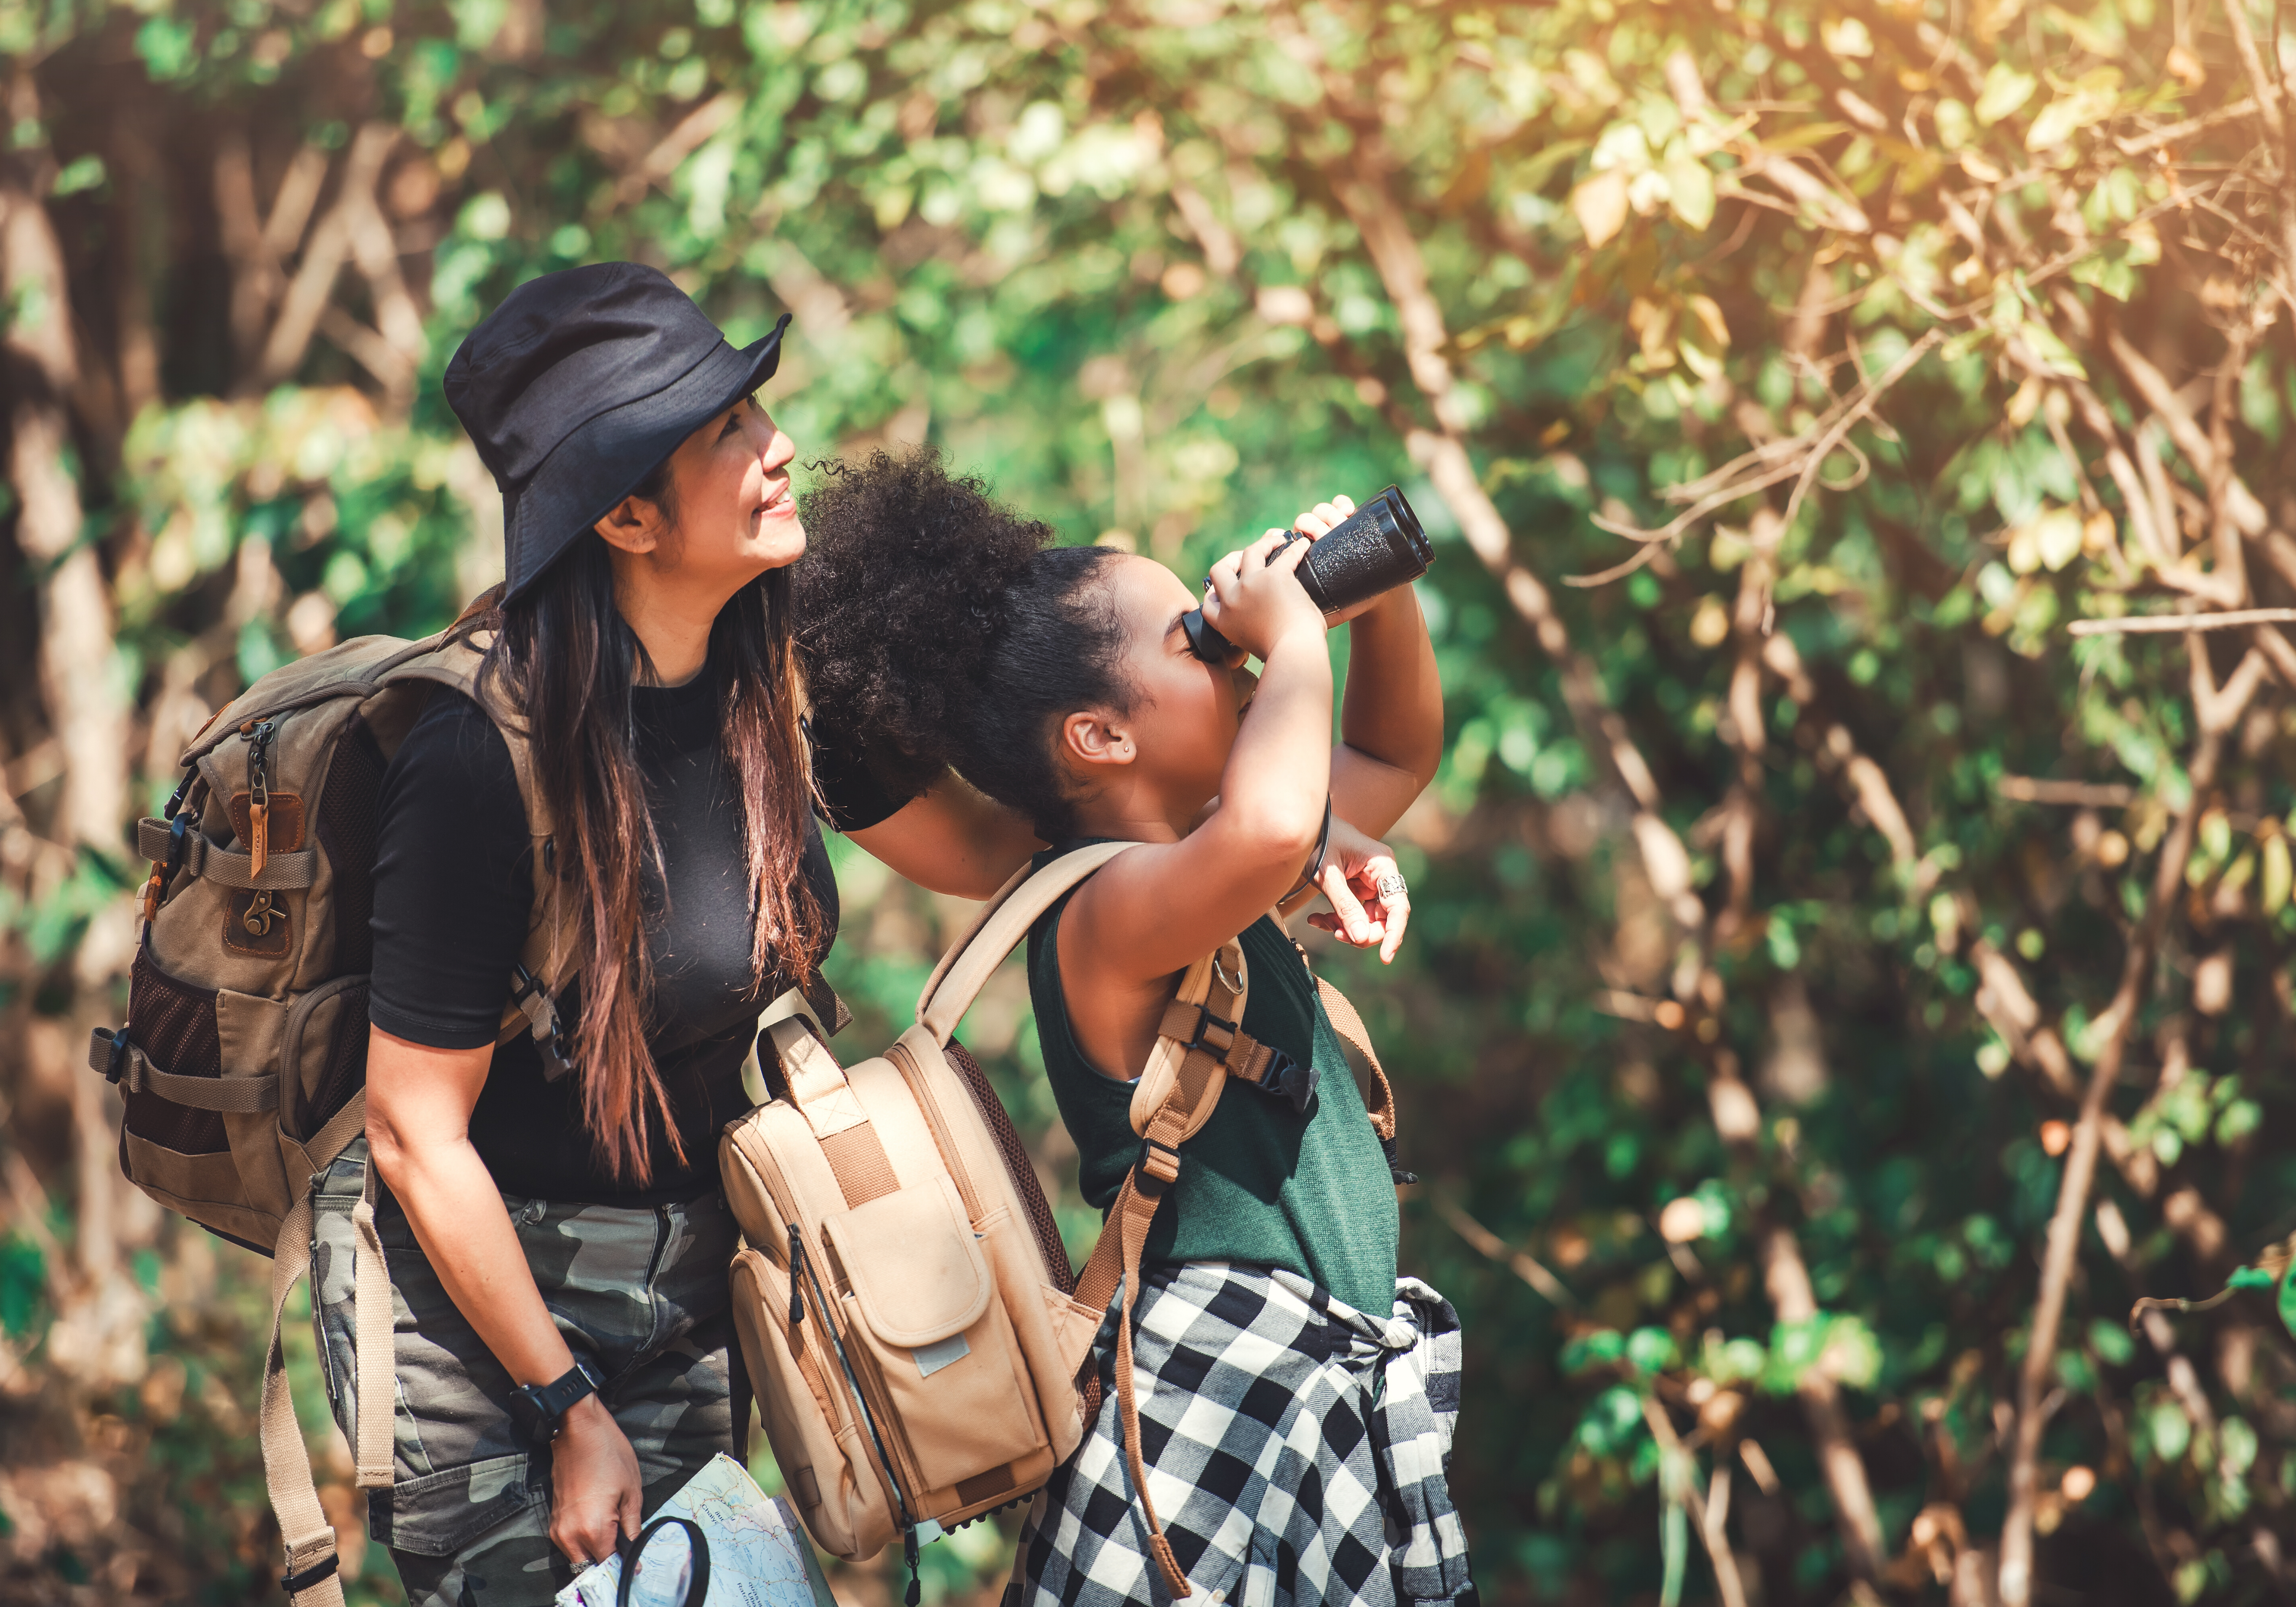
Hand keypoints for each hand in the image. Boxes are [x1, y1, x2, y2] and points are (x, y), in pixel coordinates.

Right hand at [548, 1394, 641, 1570]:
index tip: (635, 1560)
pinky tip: (599, 1523)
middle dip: (606, 1561)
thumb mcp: (631, 1491)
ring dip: (593, 1551)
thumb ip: (632, 1527)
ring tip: (613, 1531)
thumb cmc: (608, 1454)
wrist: (578, 1429)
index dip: (623, 1564)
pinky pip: (569, 1541)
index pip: (607, 1564)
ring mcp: (557, 1527)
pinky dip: (583, 1540)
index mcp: (592, 1528)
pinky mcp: (553, 1518)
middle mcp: (570, 1534)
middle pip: (588, 1565)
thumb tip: (635, 1550)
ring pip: (577, 1555)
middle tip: (624, 1546)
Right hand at [1200, 528, 1323, 661]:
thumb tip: (1264, 624)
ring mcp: (1250, 585)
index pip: (1208, 601)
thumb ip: (1251, 630)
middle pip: (1220, 569)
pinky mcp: (1274, 577)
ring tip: (1278, 540)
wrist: (1294, 652)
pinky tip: (1303, 544)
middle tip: (1247, 556)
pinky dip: (1296, 548)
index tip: (1226, 586)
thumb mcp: (1255, 644)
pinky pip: (1285, 554)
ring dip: (1264, 542)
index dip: (1215, 591)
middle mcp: (1232, 601)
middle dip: (1232, 559)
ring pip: (1250, 551)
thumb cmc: (1283, 654)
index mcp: (1224, 622)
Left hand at [1289, 495, 1387, 625]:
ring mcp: (1334, 527)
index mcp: (1303, 556)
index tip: (1306, 545)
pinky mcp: (1353, 519)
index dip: (1293, 538)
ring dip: (1329, 513)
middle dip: (1314, 524)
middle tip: (1326, 535)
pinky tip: (1349, 510)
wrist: (1377, 594)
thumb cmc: (1348, 602)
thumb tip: (1294, 620)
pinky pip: (1341, 502)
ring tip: (1341, 523)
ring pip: (1322, 509)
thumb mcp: (1329, 608)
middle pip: (1305, 520)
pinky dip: (1343, 502)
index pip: (1290, 540)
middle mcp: (1316, 538)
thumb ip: (1312, 611)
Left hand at [1302, 814, 1411, 963]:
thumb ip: (1345, 907)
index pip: (1398, 907)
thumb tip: (1362, 939)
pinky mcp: (1353, 889)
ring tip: (1320, 922)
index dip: (1394, 934)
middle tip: (1336, 935)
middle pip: (1383, 918)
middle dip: (1361, 932)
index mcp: (1382, 866)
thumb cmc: (1314, 840)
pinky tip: (1317, 919)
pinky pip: (1352, 914)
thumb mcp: (1327, 875)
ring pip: (1366, 920)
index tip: (1384, 958)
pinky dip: (1336, 921)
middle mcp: (1380, 875)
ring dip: (1345, 928)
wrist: (1296, 827)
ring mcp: (1367, 883)